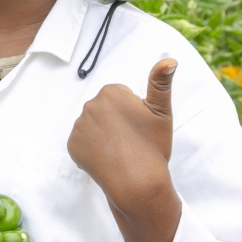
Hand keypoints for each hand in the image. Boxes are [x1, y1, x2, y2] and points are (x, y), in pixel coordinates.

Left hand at [67, 58, 180, 241]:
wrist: (136, 183)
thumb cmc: (152, 146)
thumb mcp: (161, 112)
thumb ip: (161, 82)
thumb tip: (170, 59)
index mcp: (111, 92)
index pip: (120, 95)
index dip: (133, 111)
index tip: (139, 126)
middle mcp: (90, 105)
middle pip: (105, 109)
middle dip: (116, 120)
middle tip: (131, 139)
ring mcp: (79, 126)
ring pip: (94, 126)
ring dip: (104, 134)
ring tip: (120, 150)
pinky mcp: (71, 145)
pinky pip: (83, 142)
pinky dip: (93, 149)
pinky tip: (107, 158)